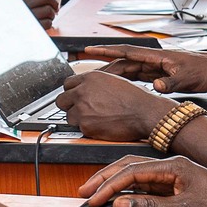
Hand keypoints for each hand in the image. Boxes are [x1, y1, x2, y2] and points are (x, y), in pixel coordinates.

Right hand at [12, 0, 59, 25]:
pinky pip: (48, 23)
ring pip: (49, 10)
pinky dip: (48, 23)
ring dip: (52, 13)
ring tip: (47, 16)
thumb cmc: (12, 16)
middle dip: (53, 1)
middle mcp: (20, 5)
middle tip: (54, 5)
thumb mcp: (15, 2)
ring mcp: (26, 17)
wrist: (2, 33)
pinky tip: (42, 23)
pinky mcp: (32, 28)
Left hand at [55, 69, 176, 142]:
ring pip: (69, 116)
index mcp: (90, 78)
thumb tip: (83, 88)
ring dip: (78, 119)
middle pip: (61, 100)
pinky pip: (79, 129)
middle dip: (69, 106)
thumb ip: (94, 84)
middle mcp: (83, 91)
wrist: (145, 113)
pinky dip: (88, 129)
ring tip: (95, 118)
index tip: (74, 97)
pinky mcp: (86, 125)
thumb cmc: (135, 98)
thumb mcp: (113, 80)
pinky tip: (101, 125)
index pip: (67, 84)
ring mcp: (82, 109)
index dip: (71, 92)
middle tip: (80, 110)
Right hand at [76, 155, 206, 206]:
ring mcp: (174, 177)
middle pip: (129, 167)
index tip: (94, 198)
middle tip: (85, 192)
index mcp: (173, 166)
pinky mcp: (177, 187)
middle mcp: (171, 167)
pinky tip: (121, 199)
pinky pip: (146, 186)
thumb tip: (121, 206)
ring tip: (96, 193)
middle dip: (104, 179)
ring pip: (136, 176)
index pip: (131, 172)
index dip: (110, 186)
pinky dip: (129, 192)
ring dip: (115, 184)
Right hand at [82, 44, 206, 94]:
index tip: (89, 49)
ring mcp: (158, 66)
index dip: (107, 50)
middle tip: (87, 71)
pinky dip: (127, 79)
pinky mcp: (162, 73)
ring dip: (114, 73)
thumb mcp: (189, 78)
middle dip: (104, 64)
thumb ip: (171, 82)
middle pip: (123, 61)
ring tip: (98, 80)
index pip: (127, 51)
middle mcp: (155, 59)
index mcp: (158, 56)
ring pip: (130, 69)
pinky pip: (138, 75)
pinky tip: (120, 86)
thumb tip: (155, 86)